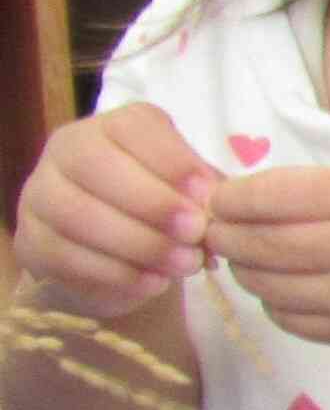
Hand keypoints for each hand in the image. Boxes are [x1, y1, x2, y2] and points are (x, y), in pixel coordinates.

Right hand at [14, 105, 216, 320]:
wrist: (117, 255)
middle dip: (152, 203)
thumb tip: (217, 204)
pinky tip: (154, 282)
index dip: (171, 160)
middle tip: (195, 233)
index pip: (132, 128)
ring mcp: (41, 193)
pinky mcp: (31, 240)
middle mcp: (68, 150)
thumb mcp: (188, 189)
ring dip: (138, 243)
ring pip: (78, 214)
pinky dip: (116, 273)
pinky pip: (67, 256)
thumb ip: (203, 190)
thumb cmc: (163, 208)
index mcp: (113, 127)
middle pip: (95, 166)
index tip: (206, 193)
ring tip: (184, 265)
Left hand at [204, 162, 329, 356]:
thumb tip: (244, 201)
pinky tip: (289, 285)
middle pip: (257, 245)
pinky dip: (276, 300)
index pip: (269, 196)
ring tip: (252, 255)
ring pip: (266, 286)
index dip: (229, 197)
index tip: (218, 197)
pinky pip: (291, 320)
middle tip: (216, 227)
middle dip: (224, 233)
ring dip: (247, 268)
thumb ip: (324, 189)